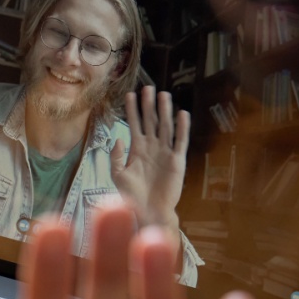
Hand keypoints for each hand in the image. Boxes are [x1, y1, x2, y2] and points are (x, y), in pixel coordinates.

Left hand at [110, 87, 189, 229]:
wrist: (148, 211)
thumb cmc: (132, 196)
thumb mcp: (118, 175)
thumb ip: (117, 157)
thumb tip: (118, 139)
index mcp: (137, 150)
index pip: (134, 125)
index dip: (132, 110)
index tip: (130, 95)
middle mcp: (152, 148)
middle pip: (151, 121)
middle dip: (149, 105)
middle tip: (148, 87)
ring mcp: (165, 153)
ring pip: (165, 127)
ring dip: (164, 111)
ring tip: (163, 95)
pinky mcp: (177, 161)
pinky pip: (180, 142)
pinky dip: (182, 128)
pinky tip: (181, 114)